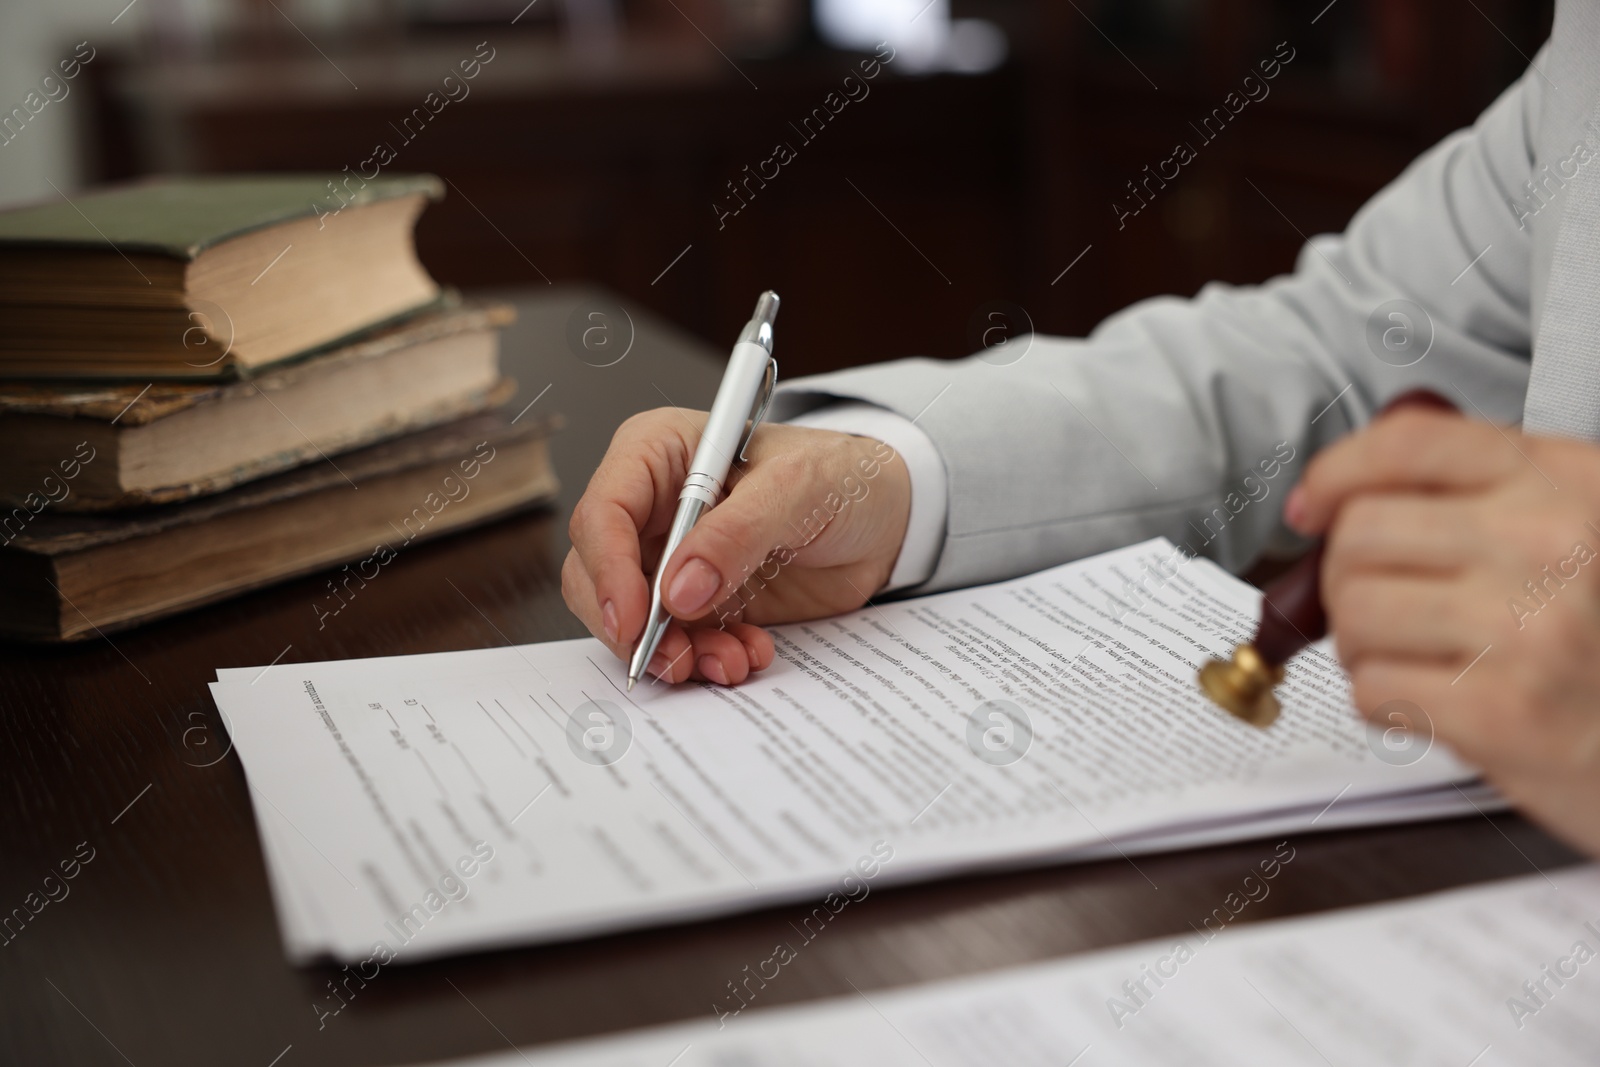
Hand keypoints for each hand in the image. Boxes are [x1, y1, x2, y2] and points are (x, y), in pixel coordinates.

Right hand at [563, 407, 912, 686]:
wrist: (886, 517)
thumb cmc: (840, 474)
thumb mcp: (797, 487)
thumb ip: (736, 533)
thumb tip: (677, 588)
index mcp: (658, 453)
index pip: (604, 512)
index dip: (607, 570)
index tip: (633, 621)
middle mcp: (654, 506)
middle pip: (599, 573)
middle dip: (634, 626)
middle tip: (675, 659)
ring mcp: (672, 557)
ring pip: (634, 618)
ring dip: (674, 651)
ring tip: (729, 661)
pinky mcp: (699, 601)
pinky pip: (677, 640)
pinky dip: (705, 658)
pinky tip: (746, 654)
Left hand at [1288, 407, 1599, 856]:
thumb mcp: (1576, 530)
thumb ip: (1481, 492)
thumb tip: (1349, 486)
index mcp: (1564, 484)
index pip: (1411, 444)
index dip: (1337, 471)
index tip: (1312, 504)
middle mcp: (1549, 546)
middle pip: (1361, 533)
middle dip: (1344, 574)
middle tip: (1377, 601)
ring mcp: (1527, 630)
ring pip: (1356, 611)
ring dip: (1360, 642)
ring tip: (1409, 654)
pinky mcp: (1503, 714)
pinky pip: (1374, 687)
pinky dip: (1382, 698)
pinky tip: (1430, 698)